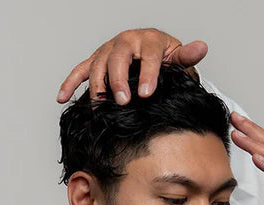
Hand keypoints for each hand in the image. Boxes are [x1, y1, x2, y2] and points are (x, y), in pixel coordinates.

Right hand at [56, 28, 207, 104]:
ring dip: (98, 85)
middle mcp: (126, 41)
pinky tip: (62, 98)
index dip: (148, 74)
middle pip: (118, 57)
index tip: (147, 93)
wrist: (153, 52)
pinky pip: (80, 71)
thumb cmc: (165, 58)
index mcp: (149, 39)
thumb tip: (201, 47)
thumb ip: (187, 56)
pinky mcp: (97, 60)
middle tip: (124, 101)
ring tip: (102, 106)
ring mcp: (109, 50)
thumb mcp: (178, 57)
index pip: (149, 55)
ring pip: (98, 64)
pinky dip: (70, 83)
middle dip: (119, 80)